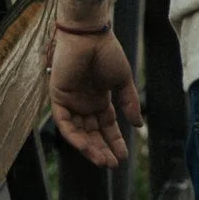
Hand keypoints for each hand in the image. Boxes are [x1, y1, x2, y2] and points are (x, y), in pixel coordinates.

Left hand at [51, 18, 138, 166]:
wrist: (89, 34)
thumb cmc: (107, 51)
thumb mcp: (122, 80)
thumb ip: (129, 103)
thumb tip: (139, 125)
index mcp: (99, 99)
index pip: (106, 126)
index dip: (114, 141)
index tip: (123, 157)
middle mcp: (84, 103)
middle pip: (92, 133)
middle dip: (102, 149)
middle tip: (113, 165)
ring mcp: (71, 101)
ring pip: (78, 132)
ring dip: (89, 148)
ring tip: (103, 161)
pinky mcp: (58, 98)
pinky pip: (64, 123)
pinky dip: (74, 137)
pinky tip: (87, 148)